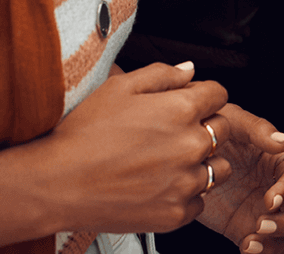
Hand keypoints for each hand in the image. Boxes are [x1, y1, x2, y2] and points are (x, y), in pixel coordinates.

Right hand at [37, 61, 230, 234]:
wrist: (58, 184)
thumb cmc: (83, 135)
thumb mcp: (119, 87)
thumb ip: (162, 74)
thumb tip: (190, 70)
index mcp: (180, 110)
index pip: (220, 94)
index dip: (204, 95)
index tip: (191, 103)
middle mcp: (190, 146)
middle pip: (224, 130)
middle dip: (206, 126)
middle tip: (174, 133)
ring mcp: (185, 183)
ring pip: (219, 168)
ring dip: (203, 162)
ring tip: (169, 162)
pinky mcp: (176, 213)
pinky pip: (201, 201)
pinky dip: (186, 194)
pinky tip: (160, 185)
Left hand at [196, 104, 283, 253]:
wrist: (183, 156)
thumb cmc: (213, 132)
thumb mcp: (233, 121)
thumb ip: (259, 129)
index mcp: (278, 161)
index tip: (269, 200)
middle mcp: (276, 188)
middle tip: (262, 225)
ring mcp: (262, 211)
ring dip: (278, 244)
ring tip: (251, 242)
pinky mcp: (245, 228)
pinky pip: (265, 248)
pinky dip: (261, 252)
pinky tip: (245, 246)